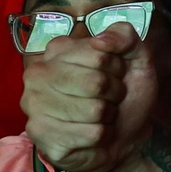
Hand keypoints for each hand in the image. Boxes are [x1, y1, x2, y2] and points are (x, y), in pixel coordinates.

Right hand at [21, 24, 147, 171]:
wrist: (125, 134)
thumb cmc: (125, 94)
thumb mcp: (136, 58)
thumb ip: (125, 36)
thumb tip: (100, 40)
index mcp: (58, 50)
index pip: (100, 54)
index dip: (117, 68)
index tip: (114, 74)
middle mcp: (38, 74)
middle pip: (96, 83)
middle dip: (114, 93)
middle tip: (109, 98)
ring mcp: (34, 105)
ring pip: (93, 110)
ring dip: (107, 115)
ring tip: (100, 115)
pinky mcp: (40, 135)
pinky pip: (90, 134)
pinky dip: (102, 135)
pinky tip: (91, 133)